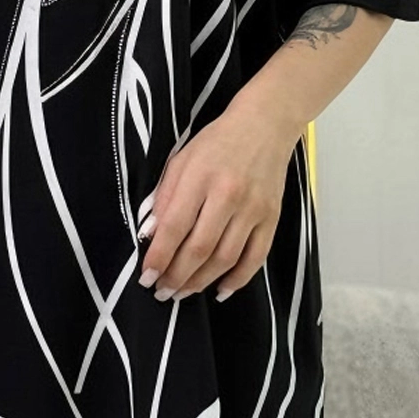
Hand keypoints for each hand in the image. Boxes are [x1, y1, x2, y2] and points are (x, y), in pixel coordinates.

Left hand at [138, 101, 298, 302]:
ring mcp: (253, 209)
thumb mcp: (181, 160)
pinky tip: (220, 290)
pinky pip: (255, 258)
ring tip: (183, 292)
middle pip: (200, 248)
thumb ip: (165, 196)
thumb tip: (150, 235)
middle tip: (162, 292)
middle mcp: (228, 195)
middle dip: (177, 276)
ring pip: (225, 258)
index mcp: (200, 177)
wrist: (265, 125)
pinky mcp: (272, 218)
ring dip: (201, 282)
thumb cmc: (216, 142)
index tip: (146, 276)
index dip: (159, 257)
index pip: (174, 226)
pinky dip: (238, 279)